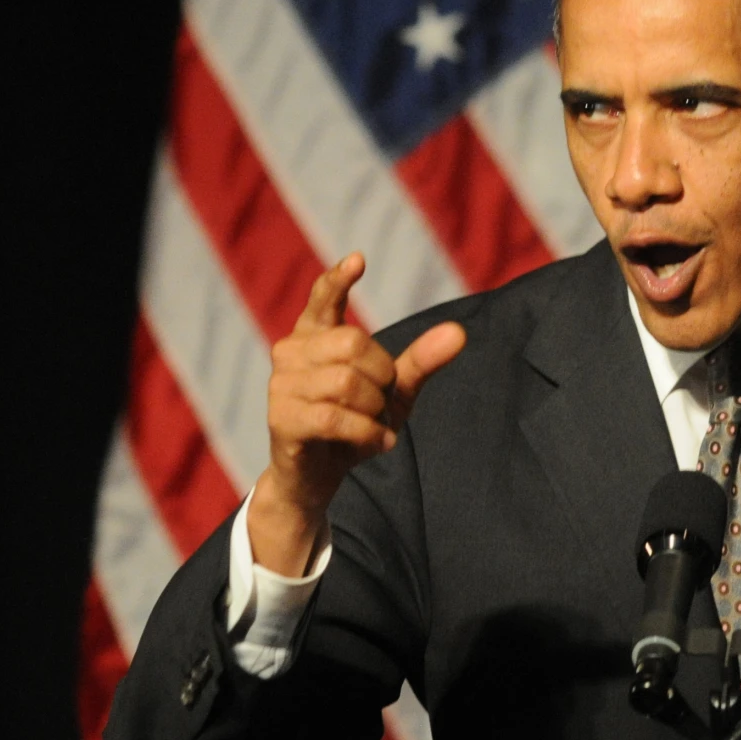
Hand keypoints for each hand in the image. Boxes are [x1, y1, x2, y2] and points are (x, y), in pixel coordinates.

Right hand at [247, 254, 465, 575]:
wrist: (316, 479)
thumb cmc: (352, 426)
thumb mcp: (393, 393)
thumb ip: (420, 362)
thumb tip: (459, 332)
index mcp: (313, 336)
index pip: (324, 299)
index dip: (338, 280)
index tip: (359, 260)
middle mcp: (290, 352)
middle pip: (354, 344)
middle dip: (383, 377)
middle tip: (381, 404)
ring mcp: (281, 385)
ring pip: (347, 383)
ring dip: (375, 411)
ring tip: (375, 427)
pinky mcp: (281, 419)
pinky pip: (335, 418)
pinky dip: (367, 434)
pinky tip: (377, 444)